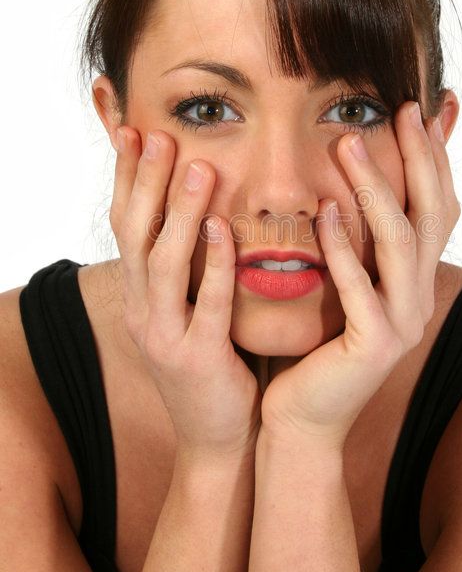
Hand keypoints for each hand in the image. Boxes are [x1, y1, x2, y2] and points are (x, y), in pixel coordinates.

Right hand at [110, 127, 261, 462]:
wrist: (220, 439)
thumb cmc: (215, 364)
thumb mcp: (191, 311)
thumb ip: (191, 267)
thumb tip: (204, 212)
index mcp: (140, 297)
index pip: (125, 226)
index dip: (128, 178)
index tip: (135, 132)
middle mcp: (142, 312)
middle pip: (134, 235)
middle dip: (145, 182)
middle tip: (159, 135)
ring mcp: (164, 336)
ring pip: (163, 263)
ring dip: (181, 212)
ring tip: (199, 167)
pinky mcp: (197, 358)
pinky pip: (206, 303)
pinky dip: (213, 263)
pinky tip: (226, 229)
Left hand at [259, 101, 460, 451]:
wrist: (300, 417)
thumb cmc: (313, 346)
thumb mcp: (342, 287)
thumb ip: (353, 245)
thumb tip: (342, 189)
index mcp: (414, 282)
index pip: (436, 209)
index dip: (433, 160)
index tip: (418, 111)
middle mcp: (419, 298)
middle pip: (431, 216)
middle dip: (418, 159)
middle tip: (401, 110)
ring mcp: (403, 324)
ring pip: (399, 244)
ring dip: (375, 190)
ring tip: (348, 145)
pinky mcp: (375, 346)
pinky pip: (361, 289)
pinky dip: (344, 249)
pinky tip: (324, 213)